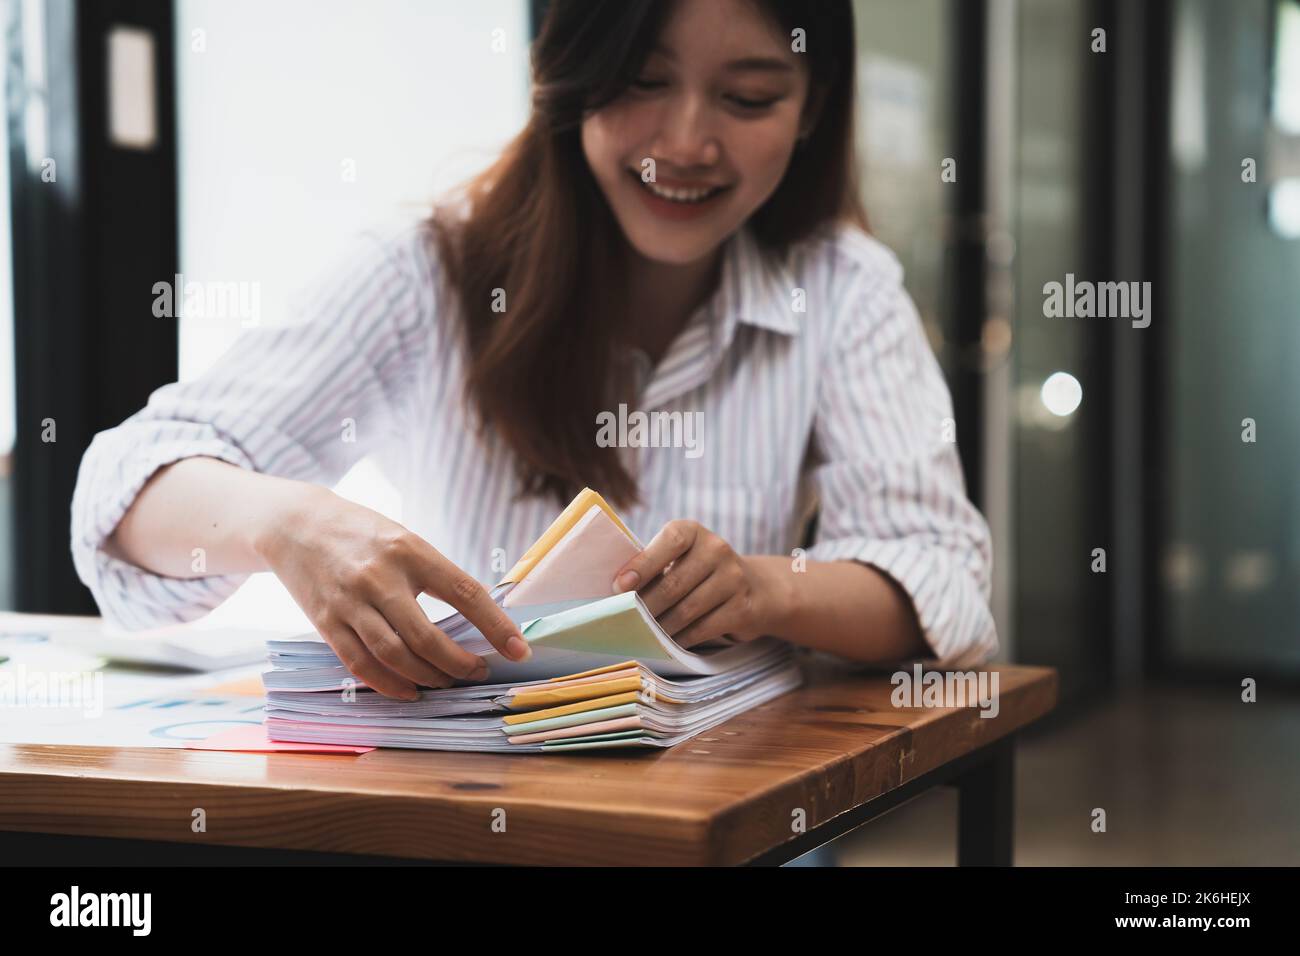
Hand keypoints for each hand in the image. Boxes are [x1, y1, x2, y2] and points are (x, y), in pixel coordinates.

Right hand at [256, 486, 528, 699]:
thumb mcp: (405, 539)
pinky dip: (389, 684)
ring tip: (446, 682)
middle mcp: (379, 577)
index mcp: (410, 551)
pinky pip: (361, 664)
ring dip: (427, 678)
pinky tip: (409, 691)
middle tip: (478, 672)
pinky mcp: (325, 623)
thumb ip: (435, 575)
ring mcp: (349, 602)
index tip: (519, 650)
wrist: (295, 524)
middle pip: (427, 637)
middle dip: (459, 664)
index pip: (465, 594)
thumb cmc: (362, 533)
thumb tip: (479, 618)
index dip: (496, 627)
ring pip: (395, 657)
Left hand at [612, 519, 770, 647]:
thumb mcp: (679, 558)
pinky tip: (669, 642)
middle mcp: (717, 549)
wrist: (754, 588)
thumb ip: (652, 567)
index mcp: (693, 532)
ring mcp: (733, 578)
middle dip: (645, 606)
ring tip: (644, 634)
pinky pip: (703, 628)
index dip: (643, 564)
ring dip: (661, 627)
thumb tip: (617, 592)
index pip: (670, 540)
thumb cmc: (698, 573)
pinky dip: (681, 639)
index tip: (619, 586)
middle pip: (674, 583)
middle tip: (624, 621)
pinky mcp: (742, 607)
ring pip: (687, 610)